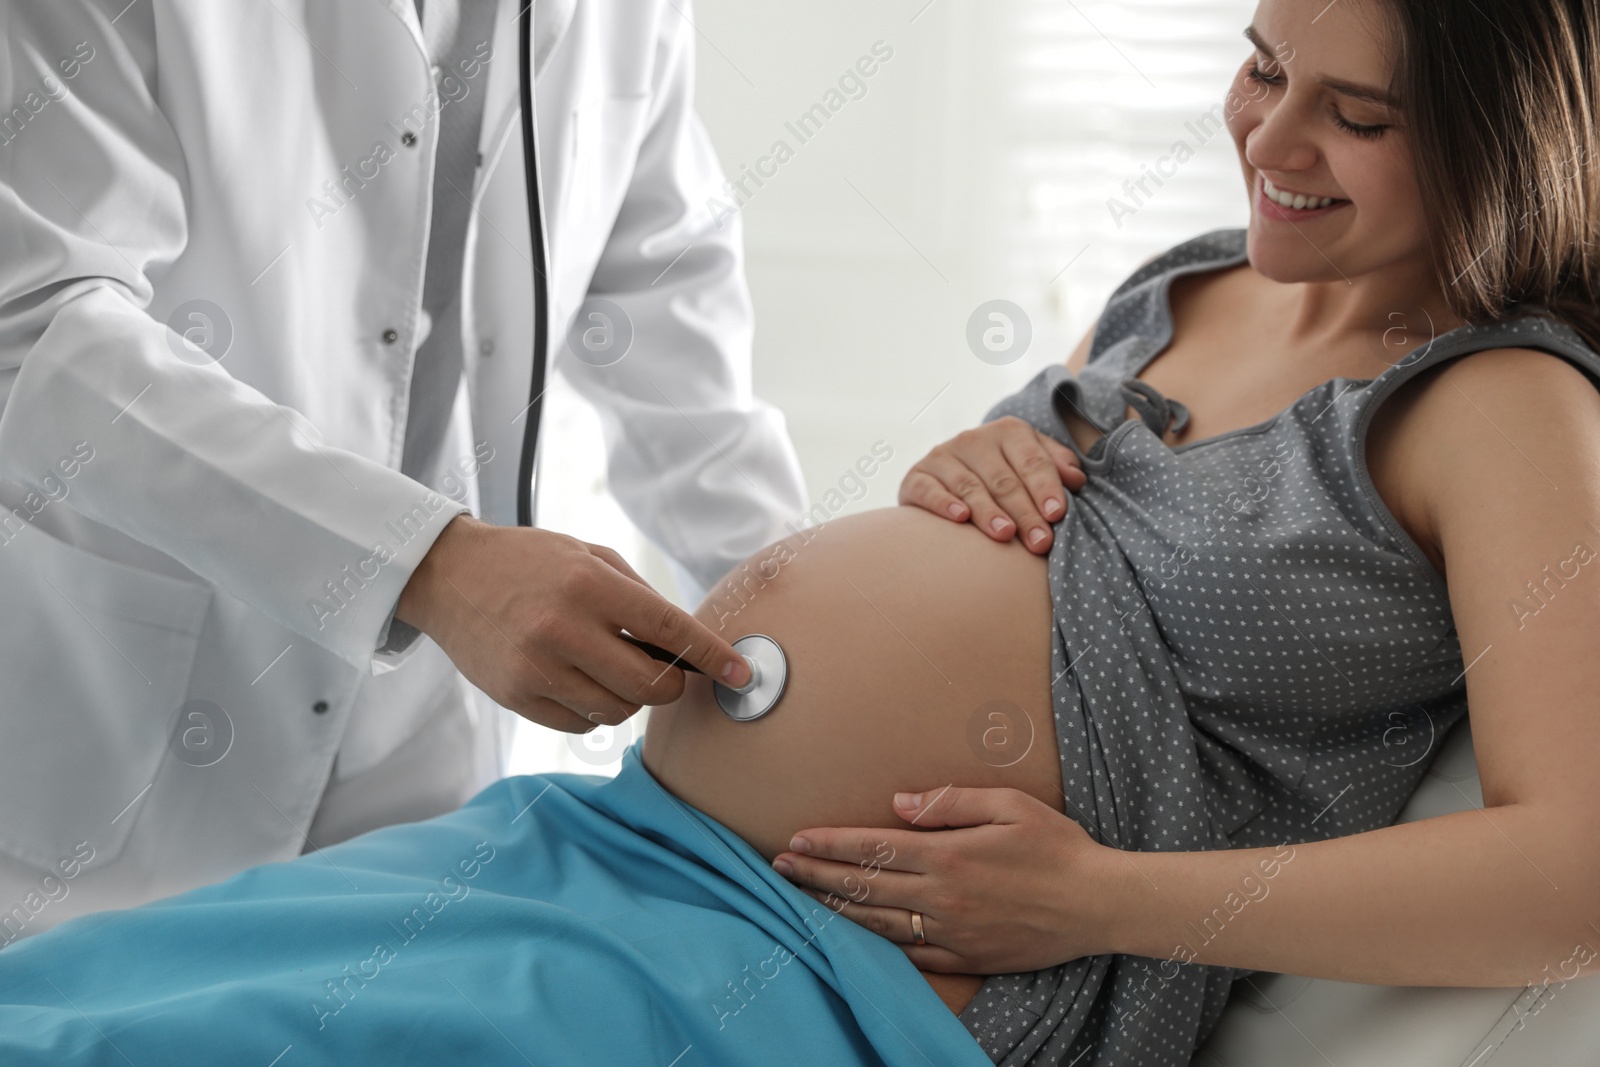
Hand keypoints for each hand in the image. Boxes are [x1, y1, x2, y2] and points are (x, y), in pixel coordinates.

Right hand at [396, 514, 751, 733]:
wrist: (449, 575)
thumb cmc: (530, 563)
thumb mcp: (589, 556)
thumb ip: (639, 597)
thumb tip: (688, 645)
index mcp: (590, 584)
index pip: (669, 630)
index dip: (711, 656)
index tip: (740, 673)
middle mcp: (564, 628)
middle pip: (650, 687)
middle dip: (672, 686)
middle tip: (667, 672)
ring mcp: (537, 667)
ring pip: (617, 712)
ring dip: (631, 698)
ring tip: (612, 668)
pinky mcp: (516, 696)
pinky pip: (581, 724)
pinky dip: (594, 710)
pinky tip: (580, 680)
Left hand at [769, 785, 1112, 973]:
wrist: (1098, 904)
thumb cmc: (1057, 847)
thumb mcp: (1008, 805)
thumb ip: (949, 802)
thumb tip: (896, 804)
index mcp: (948, 854)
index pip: (872, 847)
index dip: (829, 843)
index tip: (796, 839)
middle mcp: (942, 896)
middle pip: (864, 886)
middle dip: (816, 874)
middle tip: (779, 868)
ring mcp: (953, 932)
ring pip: (880, 923)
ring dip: (837, 910)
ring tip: (804, 899)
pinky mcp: (968, 957)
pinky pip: (913, 954)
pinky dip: (880, 945)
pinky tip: (858, 937)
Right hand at [898, 417, 1085, 553]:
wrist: (947, 479)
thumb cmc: (1003, 476)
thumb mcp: (1032, 463)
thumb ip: (1056, 466)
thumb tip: (1077, 479)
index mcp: (1009, 432)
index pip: (1032, 461)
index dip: (1045, 487)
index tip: (1057, 515)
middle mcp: (974, 439)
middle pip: (1004, 479)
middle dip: (1024, 512)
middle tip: (1040, 542)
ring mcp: (942, 456)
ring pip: (970, 486)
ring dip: (988, 512)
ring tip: (1004, 535)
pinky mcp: (916, 476)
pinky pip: (929, 490)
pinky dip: (944, 503)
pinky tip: (960, 519)